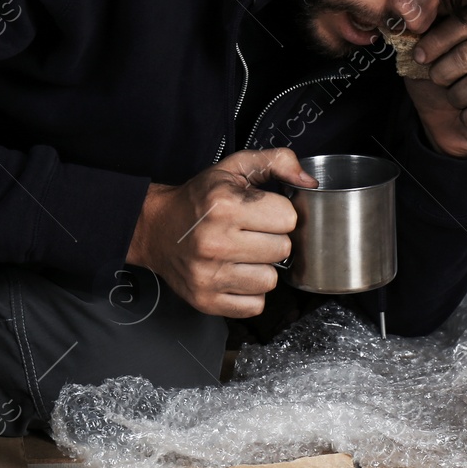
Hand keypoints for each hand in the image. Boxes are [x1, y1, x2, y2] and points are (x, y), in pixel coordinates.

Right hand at [125, 148, 317, 316]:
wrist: (156, 228)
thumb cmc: (199, 199)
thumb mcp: (234, 168)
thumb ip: (277, 162)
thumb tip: (309, 182)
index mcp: (224, 205)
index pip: (288, 217)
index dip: (279, 213)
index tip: (262, 212)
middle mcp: (215, 242)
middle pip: (282, 249)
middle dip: (272, 239)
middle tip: (252, 233)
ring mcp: (209, 275)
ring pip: (271, 280)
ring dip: (262, 268)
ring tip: (243, 255)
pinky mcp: (206, 300)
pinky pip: (255, 305)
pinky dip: (250, 292)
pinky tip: (236, 274)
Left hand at [400, 17, 466, 158]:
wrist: (449, 129)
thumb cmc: (439, 90)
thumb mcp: (423, 64)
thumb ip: (422, 43)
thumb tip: (412, 30)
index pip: (466, 21)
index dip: (438, 39)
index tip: (419, 57)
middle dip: (443, 72)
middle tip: (439, 83)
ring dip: (456, 97)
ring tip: (457, 101)